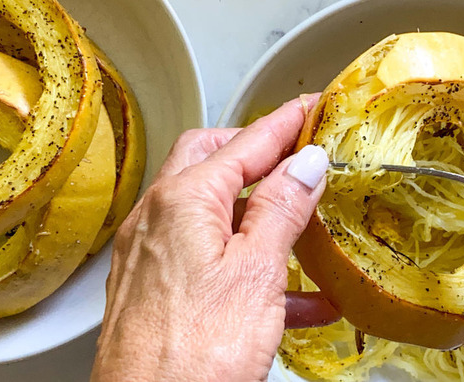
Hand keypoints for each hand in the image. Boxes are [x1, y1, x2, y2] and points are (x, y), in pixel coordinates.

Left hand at [92, 95, 339, 381]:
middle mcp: (157, 218)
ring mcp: (151, 254)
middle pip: (210, 161)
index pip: (244, 142)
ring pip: (210, 212)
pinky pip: (205, 259)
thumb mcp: (256, 273)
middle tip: (295, 158)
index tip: (312, 107)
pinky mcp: (155, 289)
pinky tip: (292, 297)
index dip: (285, 123)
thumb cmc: (192, 357)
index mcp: (182, 201)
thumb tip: (304, 162)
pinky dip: (246, 264)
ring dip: (258, 217)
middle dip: (256, 154)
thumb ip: (281, 209)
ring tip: (304, 230)